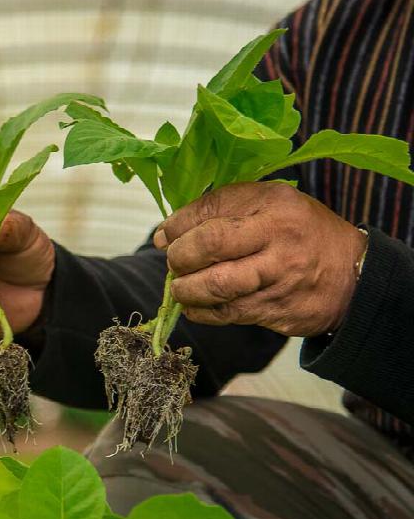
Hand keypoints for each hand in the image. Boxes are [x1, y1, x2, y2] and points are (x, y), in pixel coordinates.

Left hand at [154, 181, 367, 336]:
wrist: (353, 274)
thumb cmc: (299, 233)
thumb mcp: (270, 204)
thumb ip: (219, 210)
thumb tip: (165, 234)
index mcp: (273, 204)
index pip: (211, 209)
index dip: (178, 225)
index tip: (165, 236)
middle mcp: (278, 238)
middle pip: (210, 244)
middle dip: (179, 257)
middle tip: (174, 263)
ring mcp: (280, 277)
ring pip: (216, 286)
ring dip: (186, 290)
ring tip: (181, 288)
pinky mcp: (278, 309)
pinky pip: (227, 314)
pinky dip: (201, 313)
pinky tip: (197, 307)